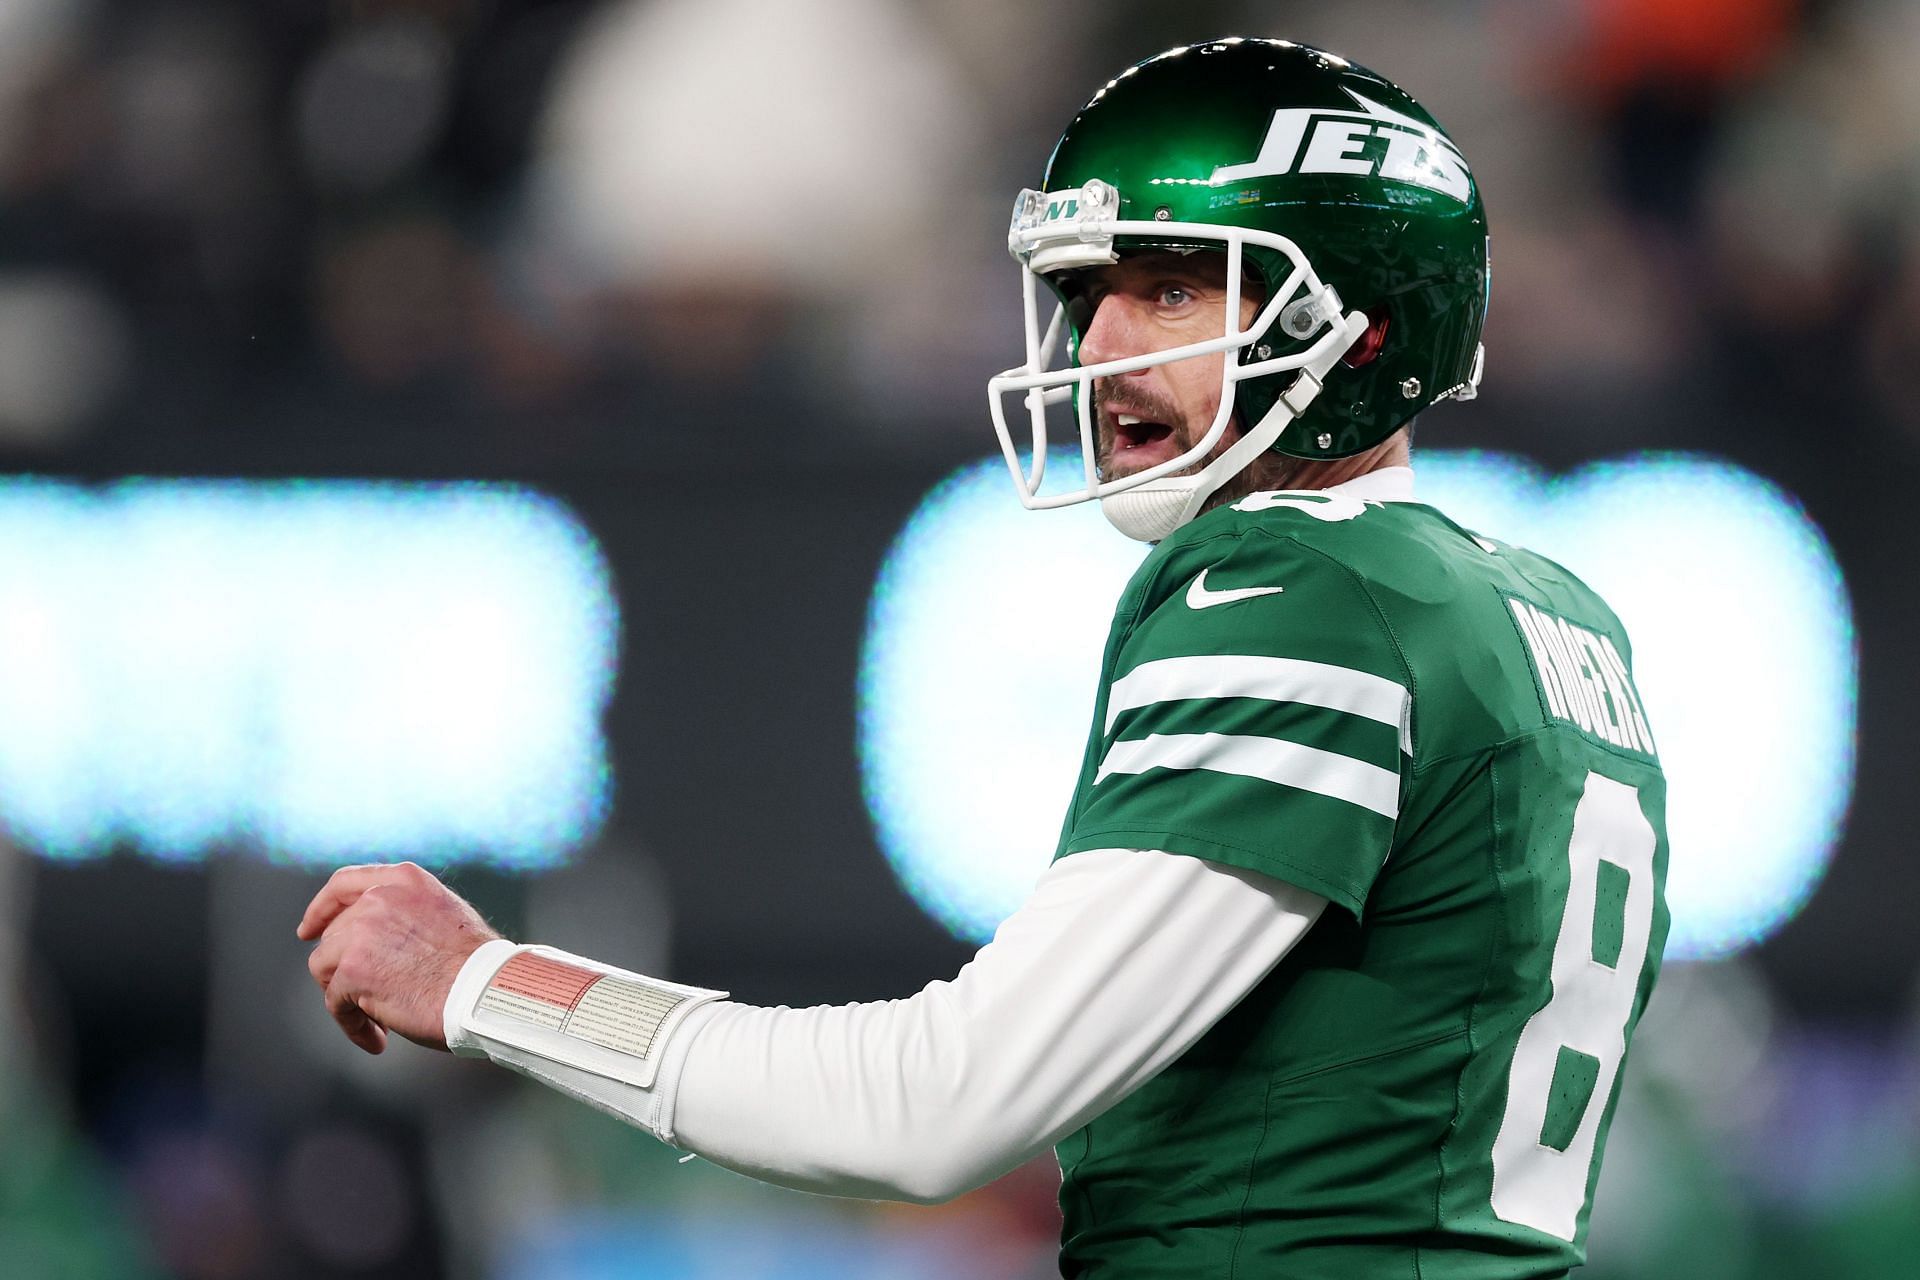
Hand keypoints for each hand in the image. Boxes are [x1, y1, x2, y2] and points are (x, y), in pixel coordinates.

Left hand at [297, 861, 502, 1054]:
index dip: (321, 908)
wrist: (486, 989)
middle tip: (362, 994)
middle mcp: (378, 899)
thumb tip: (377, 940)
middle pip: (334, 933)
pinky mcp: (352, 972)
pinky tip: (378, 1039)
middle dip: (341, 965)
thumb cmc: (477, 965)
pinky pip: (336, 1003)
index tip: (308, 930)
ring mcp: (362, 933)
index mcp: (404, 881)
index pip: (345, 884)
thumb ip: (407, 913)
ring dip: (344, 996)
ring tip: (374, 1021)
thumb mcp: (443, 914)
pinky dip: (353, 1025)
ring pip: (324, 967)